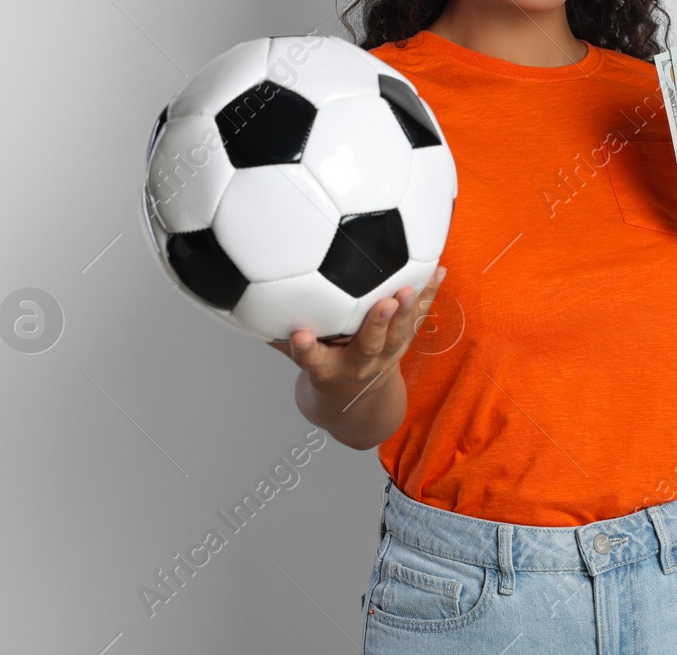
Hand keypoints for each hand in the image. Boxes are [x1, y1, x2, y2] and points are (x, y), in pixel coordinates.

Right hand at [267, 266, 446, 395]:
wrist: (358, 405)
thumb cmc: (323, 369)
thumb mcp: (297, 358)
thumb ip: (277, 333)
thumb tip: (237, 301)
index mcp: (326, 370)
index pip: (311, 360)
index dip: (305, 349)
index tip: (299, 336)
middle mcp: (357, 365)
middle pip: (367, 347)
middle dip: (376, 325)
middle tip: (383, 304)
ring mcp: (384, 356)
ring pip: (398, 335)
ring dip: (407, 311)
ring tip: (411, 289)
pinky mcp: (402, 343)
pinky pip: (417, 318)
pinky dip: (429, 294)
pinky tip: (439, 270)